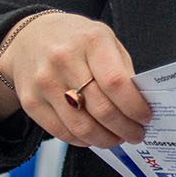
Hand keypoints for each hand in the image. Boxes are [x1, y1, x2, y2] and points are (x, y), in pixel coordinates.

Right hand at [0, 11, 151, 146]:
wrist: (30, 36)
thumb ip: (122, 69)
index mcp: (91, 41)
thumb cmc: (75, 39)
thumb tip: (139, 104)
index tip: (145, 117)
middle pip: (101, 109)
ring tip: (117, 139)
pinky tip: (93, 137)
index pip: (116, 83)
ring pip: (81, 126)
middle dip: (124, 128)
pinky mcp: (30, 102)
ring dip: (105, 139)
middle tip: (136, 134)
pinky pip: (60, 131)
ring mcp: (45, 82)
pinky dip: (82, 140)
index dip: (134, 106)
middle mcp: (64, 61)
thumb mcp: (105, 39)